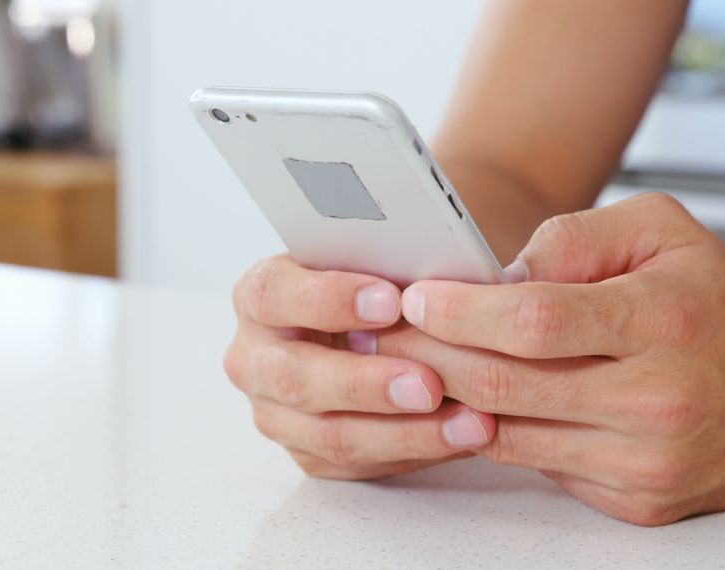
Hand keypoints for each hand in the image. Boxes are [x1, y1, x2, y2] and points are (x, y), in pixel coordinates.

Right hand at [223, 254, 495, 479]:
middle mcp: (255, 357)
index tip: (391, 301)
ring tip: (468, 423)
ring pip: (330, 434)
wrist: (373, 326)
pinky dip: (415, 451)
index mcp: (261, 293)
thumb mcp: (375, 259)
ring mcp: (275, 412)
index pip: (275, 294)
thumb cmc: (376, 283)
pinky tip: (461, 438)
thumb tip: (436, 279)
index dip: (330, 298)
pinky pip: (358, 463)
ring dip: (406, 432)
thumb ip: (391, 265)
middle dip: (368, 383)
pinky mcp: (307, 452)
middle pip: (296, 378)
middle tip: (428, 383)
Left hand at [359, 193, 724, 524]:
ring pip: (507, 435)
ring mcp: (645, 463)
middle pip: (504, 386)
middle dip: (425, 356)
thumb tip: (496, 276)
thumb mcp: (662, 229)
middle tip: (379, 333)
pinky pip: (536, 466)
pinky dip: (491, 433)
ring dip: (441, 399)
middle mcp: (656, 400)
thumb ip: (576, 238)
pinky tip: (464, 401)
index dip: (461, 311)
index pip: (535, 321)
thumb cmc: (717, 301)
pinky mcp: (634, 502)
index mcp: (663, 319)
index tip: (415, 296)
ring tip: (402, 365)